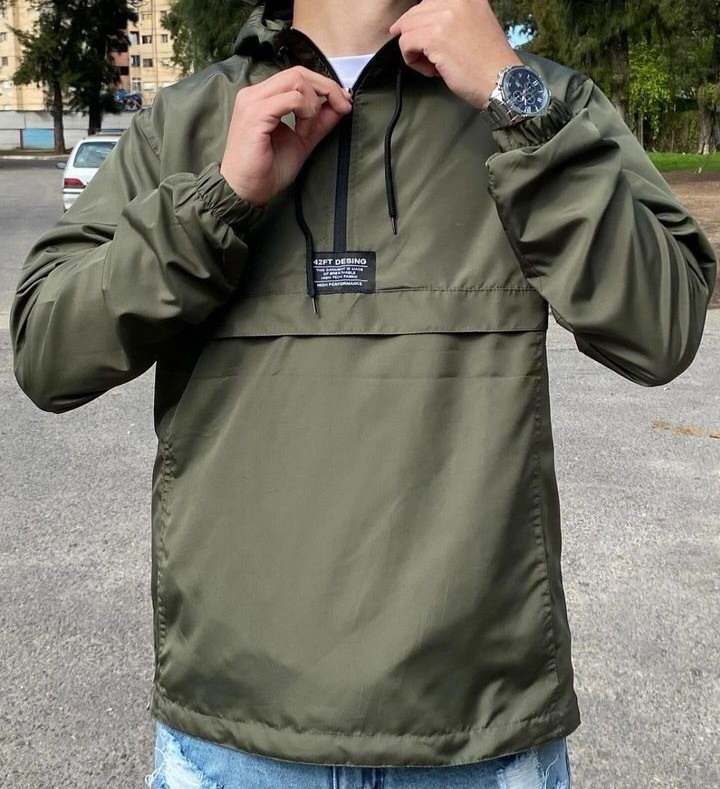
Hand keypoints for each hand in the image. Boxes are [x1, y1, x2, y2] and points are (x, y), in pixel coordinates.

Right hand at [220, 66, 352, 205]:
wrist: (244, 191)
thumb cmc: (267, 170)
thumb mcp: (302, 141)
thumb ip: (319, 122)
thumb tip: (341, 105)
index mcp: (263, 97)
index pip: (297, 76)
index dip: (324, 85)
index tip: (344, 103)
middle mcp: (255, 93)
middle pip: (298, 73)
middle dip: (327, 88)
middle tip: (342, 107)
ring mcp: (253, 101)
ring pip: (296, 81)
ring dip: (313, 104)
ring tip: (308, 130)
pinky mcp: (256, 114)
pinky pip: (291, 99)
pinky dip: (305, 112)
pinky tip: (302, 131)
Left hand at [389, 0, 521, 108]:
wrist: (502, 80)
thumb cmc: (488, 61)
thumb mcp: (476, 23)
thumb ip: (454, 17)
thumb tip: (425, 24)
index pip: (428, 2)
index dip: (418, 21)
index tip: (416, 38)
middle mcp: (455, 0)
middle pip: (414, 14)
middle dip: (414, 37)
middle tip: (426, 58)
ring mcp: (443, 17)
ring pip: (406, 28)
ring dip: (413, 50)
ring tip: (431, 66)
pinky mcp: (434, 37)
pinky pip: (406, 44)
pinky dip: (412, 60)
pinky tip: (430, 70)